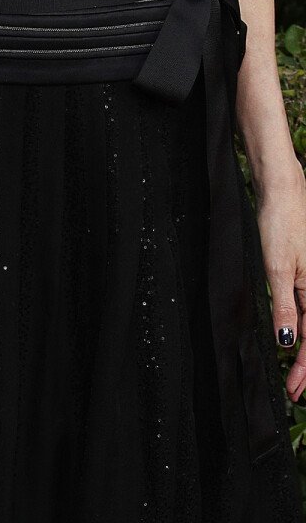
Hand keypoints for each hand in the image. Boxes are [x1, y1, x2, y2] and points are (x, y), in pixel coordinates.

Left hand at [256, 168, 305, 400]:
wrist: (283, 190)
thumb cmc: (281, 222)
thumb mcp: (277, 267)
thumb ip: (284, 306)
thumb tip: (287, 341)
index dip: (305, 369)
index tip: (295, 390)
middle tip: (295, 390)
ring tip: (297, 373)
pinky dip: (304, 326)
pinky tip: (297, 336)